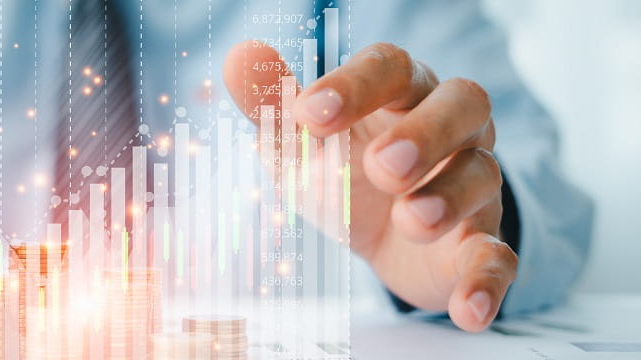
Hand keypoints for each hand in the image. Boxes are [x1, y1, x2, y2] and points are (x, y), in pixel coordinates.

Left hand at [224, 41, 515, 331]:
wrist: (385, 241)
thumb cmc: (344, 171)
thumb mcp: (300, 143)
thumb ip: (269, 103)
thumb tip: (239, 57)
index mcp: (400, 92)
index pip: (390, 66)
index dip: (354, 84)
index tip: (308, 113)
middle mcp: (450, 128)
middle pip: (463, 102)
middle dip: (424, 132)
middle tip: (381, 166)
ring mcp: (473, 183)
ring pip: (483, 174)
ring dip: (448, 197)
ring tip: (408, 221)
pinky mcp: (481, 241)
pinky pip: (500, 256)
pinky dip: (485, 281)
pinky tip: (468, 310)